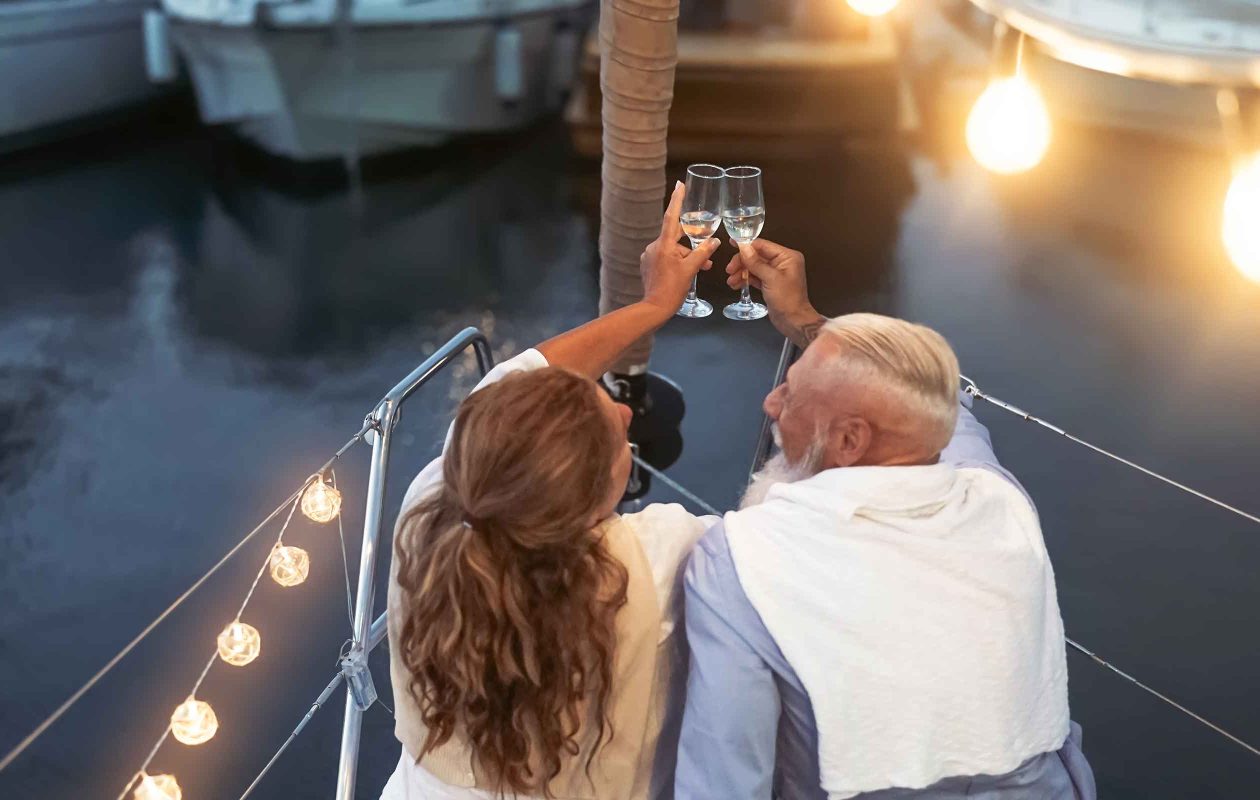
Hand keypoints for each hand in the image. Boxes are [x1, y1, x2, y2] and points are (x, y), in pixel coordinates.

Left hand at [641, 182, 719, 316]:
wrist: (654, 308)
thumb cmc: (672, 290)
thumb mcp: (691, 270)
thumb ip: (703, 253)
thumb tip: (714, 241)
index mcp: (664, 245)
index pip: (671, 217)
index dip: (677, 200)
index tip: (679, 184)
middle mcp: (654, 247)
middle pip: (676, 236)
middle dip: (692, 241)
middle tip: (705, 246)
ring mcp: (649, 256)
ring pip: (673, 249)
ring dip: (687, 255)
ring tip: (702, 268)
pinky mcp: (648, 264)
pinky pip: (666, 256)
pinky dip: (678, 260)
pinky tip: (686, 272)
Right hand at [725, 238, 822, 343]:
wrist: (793, 321)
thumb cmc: (788, 301)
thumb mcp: (771, 278)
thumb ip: (756, 262)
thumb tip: (744, 248)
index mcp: (787, 257)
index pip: (763, 245)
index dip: (746, 245)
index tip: (733, 243)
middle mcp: (782, 263)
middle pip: (756, 256)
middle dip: (742, 262)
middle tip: (730, 269)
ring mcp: (776, 273)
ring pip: (754, 267)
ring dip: (741, 272)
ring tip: (732, 280)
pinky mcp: (770, 283)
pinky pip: (755, 276)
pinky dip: (745, 279)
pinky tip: (736, 284)